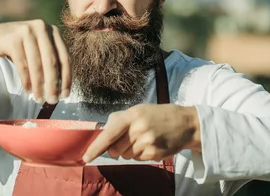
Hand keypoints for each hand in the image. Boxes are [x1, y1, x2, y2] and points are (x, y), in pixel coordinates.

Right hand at [0, 20, 71, 103]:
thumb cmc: (23, 47)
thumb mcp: (40, 49)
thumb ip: (52, 62)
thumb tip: (63, 90)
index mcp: (54, 31)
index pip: (65, 57)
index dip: (67, 78)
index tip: (65, 95)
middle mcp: (42, 28)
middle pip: (51, 61)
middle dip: (53, 84)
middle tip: (52, 100)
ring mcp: (27, 31)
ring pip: (36, 64)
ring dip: (38, 85)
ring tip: (39, 98)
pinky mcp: (13, 39)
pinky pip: (22, 65)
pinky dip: (26, 80)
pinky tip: (28, 90)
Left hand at [83, 104, 201, 162]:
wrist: (184, 123)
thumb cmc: (157, 115)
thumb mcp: (138, 110)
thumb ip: (119, 120)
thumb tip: (101, 132)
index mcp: (132, 115)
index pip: (109, 134)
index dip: (95, 148)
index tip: (85, 158)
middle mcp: (138, 128)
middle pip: (115, 150)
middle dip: (118, 148)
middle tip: (131, 138)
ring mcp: (147, 142)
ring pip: (126, 156)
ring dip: (131, 151)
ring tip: (145, 139)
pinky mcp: (154, 153)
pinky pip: (138, 159)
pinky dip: (142, 155)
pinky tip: (152, 144)